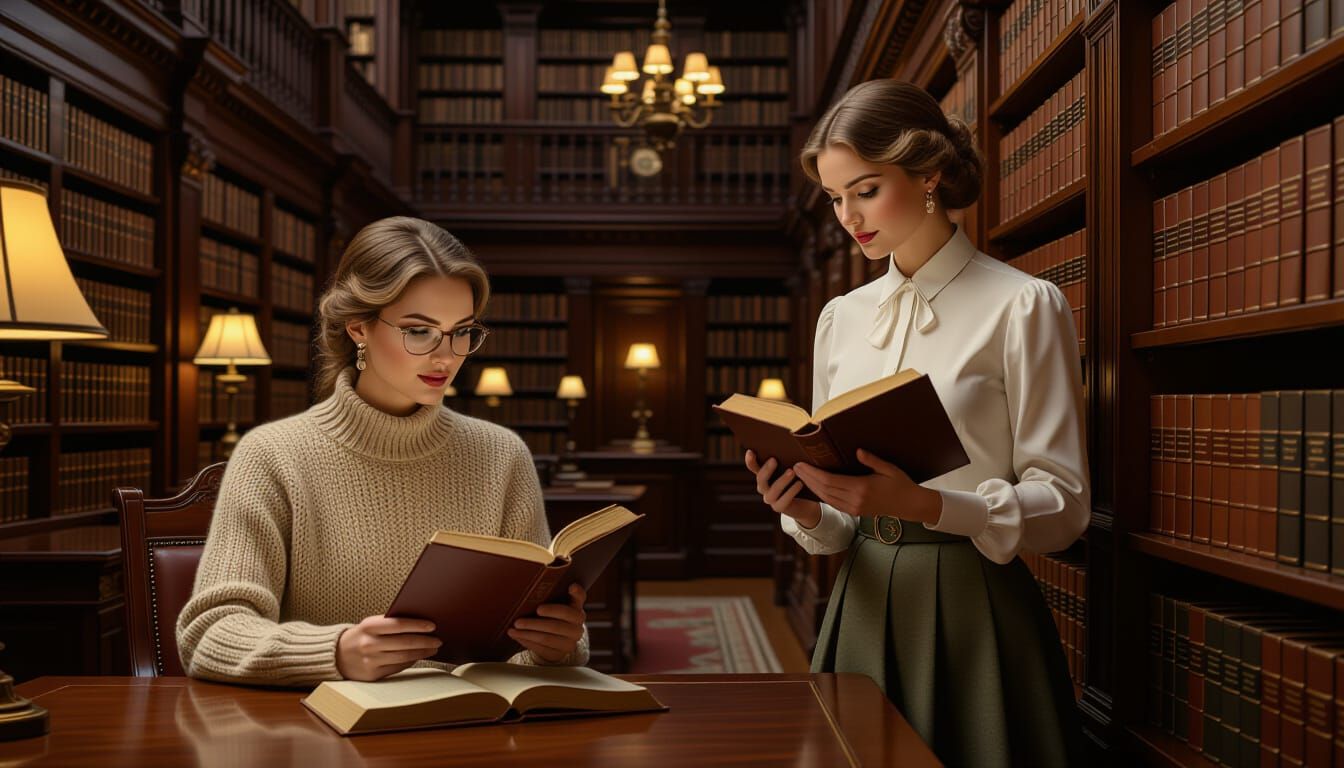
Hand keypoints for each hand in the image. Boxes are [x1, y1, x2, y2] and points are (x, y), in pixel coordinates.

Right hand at [336, 615, 441, 680]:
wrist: (337, 655)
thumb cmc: (360, 636)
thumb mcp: (370, 625)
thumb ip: (390, 624)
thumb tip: (420, 624)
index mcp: (368, 627)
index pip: (398, 625)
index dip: (417, 625)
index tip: (432, 626)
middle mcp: (369, 644)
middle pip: (404, 643)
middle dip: (425, 642)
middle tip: (438, 640)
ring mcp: (371, 661)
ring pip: (403, 657)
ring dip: (422, 653)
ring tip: (433, 648)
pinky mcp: (373, 675)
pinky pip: (398, 668)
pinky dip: (410, 661)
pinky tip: (418, 656)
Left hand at [509, 584, 586, 663]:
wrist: (557, 640)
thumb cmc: (550, 615)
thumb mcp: (552, 605)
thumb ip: (548, 597)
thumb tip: (528, 592)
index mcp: (576, 606)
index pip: (580, 597)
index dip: (577, 592)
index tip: (571, 586)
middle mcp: (577, 624)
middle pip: (558, 624)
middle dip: (536, 623)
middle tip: (519, 621)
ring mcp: (571, 640)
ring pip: (547, 638)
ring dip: (528, 633)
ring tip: (514, 628)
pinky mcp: (561, 653)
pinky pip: (542, 648)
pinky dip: (527, 641)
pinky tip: (517, 635)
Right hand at [745, 450, 820, 527]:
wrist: (805, 502)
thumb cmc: (797, 480)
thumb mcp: (791, 468)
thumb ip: (787, 460)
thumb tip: (791, 445)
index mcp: (764, 475)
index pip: (753, 467)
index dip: (750, 460)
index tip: (750, 451)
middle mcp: (764, 487)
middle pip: (760, 479)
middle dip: (766, 469)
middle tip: (774, 460)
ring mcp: (770, 499)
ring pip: (772, 491)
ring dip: (782, 480)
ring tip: (792, 471)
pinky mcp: (779, 508)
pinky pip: (783, 501)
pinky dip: (791, 491)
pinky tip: (799, 483)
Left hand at [792, 449, 941, 524]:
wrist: (910, 505)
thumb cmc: (901, 484)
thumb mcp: (888, 468)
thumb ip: (872, 460)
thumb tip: (857, 450)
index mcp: (861, 488)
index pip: (830, 481)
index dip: (813, 473)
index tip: (802, 464)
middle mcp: (855, 500)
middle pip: (824, 490)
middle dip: (808, 479)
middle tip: (795, 467)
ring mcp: (854, 508)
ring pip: (826, 498)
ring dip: (812, 487)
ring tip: (800, 476)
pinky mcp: (855, 512)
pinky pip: (833, 504)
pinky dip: (821, 495)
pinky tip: (814, 487)